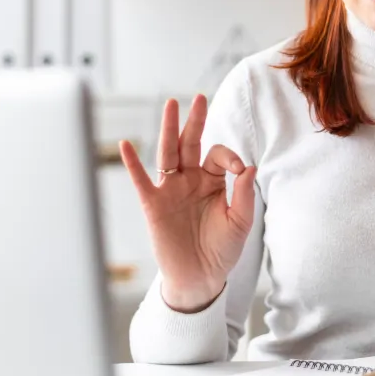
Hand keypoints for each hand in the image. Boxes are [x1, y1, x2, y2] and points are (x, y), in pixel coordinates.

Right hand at [119, 95, 256, 312]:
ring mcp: (170, 190)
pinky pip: (141, 180)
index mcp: (212, 181)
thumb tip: (248, 167)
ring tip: (170, 104)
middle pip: (190, 143)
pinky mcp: (154, 204)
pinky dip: (132, 163)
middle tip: (198, 98)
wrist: (200, 277)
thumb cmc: (221, 250)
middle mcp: (190, 180)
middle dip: (194, 121)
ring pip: (168, 153)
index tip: (238, 169)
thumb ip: (244, 195)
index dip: (229, 157)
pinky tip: (126, 144)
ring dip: (168, 129)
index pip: (218, 155)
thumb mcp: (240, 222)